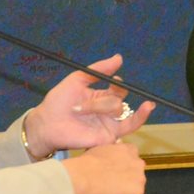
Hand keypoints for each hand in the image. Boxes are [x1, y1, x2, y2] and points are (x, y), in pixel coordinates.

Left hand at [23, 54, 155, 158]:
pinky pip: (130, 126)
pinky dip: (141, 117)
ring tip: (83, 111)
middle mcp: (107, 110)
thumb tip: (119, 58)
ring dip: (104, 108)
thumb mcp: (77, 79)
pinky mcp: (109, 136)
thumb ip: (98, 70)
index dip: (116, 84)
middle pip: (118, 99)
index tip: (113, 82)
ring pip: (122, 110)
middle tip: (80, 106)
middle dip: (101, 101)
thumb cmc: (58, 102)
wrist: (46, 125)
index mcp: (101, 96)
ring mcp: (109, 123)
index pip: (118, 89)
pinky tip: (147, 107)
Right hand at [61, 142, 145, 193]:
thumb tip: (114, 149)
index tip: (111, 171)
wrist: (86, 176)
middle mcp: (139, 164)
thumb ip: (113, 150)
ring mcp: (140, 180)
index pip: (132, 159)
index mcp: (130, 150)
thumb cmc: (88, 162)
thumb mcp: (102, 147)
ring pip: (132, 191)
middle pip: (135, 176)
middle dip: (125, 181)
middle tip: (108, 184)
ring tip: (105, 193)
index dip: (121, 167)